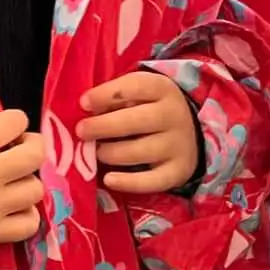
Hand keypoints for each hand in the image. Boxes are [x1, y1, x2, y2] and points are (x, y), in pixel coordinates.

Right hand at [0, 109, 46, 259]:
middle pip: (36, 155)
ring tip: (11, 182)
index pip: (17, 122)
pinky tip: (12, 207)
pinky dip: (26, 214)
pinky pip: (30, 224)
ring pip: (36, 190)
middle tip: (18, 151)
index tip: (7, 130)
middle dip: (32, 146)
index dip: (15, 122)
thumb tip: (1, 132)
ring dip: (26, 181)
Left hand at [77, 72, 199, 195]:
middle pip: (137, 120)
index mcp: (163, 89)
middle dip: (104, 126)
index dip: (106, 94)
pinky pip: (152, 181)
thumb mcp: (138, 94)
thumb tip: (86, 110)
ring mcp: (178, 145)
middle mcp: (174, 115)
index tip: (84, 103)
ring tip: (96, 152)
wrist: (187, 135)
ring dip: (111, 153)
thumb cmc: (149, 110)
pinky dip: (128, 182)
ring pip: (139, 151)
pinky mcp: (178, 171)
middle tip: (82, 131)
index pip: (135, 87)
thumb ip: (115, 98)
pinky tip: (109, 179)